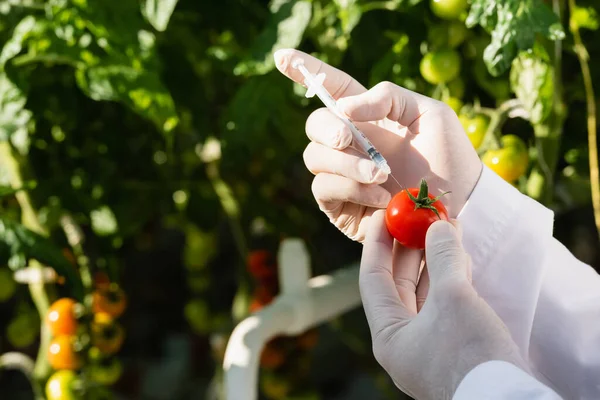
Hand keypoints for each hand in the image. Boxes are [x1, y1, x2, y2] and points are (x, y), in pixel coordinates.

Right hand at [274, 49, 481, 241]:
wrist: (460, 204)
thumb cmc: (448, 157)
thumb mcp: (428, 113)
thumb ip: (388, 97)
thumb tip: (344, 108)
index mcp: (368, 117)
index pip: (331, 89)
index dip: (305, 72)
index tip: (282, 56)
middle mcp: (350, 144)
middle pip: (314, 125)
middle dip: (328, 129)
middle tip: (348, 137)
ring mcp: (341, 175)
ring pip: (315, 158)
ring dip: (347, 164)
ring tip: (382, 175)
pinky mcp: (339, 205)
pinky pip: (324, 188)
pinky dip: (351, 189)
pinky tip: (381, 196)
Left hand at [360, 211, 528, 399]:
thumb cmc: (471, 354)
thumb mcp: (453, 298)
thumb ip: (443, 257)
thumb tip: (438, 226)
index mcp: (389, 336)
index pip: (373, 279)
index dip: (377, 244)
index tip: (384, 216)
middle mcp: (403, 342)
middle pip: (399, 284)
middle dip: (409, 249)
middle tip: (416, 218)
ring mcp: (429, 346)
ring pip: (425, 293)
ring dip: (434, 261)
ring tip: (443, 229)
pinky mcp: (454, 346)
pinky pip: (444, 304)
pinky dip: (450, 278)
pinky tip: (459, 258)